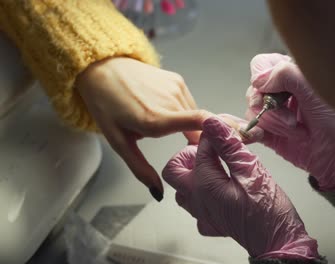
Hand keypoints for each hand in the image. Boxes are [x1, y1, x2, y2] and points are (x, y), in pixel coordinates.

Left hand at [76, 57, 209, 198]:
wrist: (102, 68)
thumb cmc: (107, 106)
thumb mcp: (119, 142)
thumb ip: (140, 169)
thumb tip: (158, 193)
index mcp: (155, 119)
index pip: (200, 122)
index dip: (219, 134)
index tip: (227, 148)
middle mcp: (170, 100)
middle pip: (199, 128)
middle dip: (197, 142)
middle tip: (183, 151)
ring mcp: (176, 87)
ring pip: (195, 117)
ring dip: (188, 127)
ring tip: (164, 126)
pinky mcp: (178, 80)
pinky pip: (189, 103)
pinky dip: (183, 112)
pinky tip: (165, 111)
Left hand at [162, 117, 320, 259]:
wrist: (278, 242)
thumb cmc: (267, 211)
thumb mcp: (250, 170)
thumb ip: (229, 145)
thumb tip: (213, 123)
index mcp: (204, 184)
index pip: (200, 146)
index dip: (217, 133)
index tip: (232, 131)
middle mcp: (197, 200)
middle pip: (174, 169)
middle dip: (190, 154)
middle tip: (212, 150)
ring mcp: (202, 214)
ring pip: (182, 188)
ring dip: (194, 174)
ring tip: (216, 168)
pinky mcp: (212, 223)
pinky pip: (196, 206)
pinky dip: (203, 194)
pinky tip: (221, 190)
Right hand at [246, 53, 334, 190]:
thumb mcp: (317, 91)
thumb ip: (287, 76)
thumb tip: (258, 80)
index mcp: (294, 75)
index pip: (263, 65)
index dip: (262, 78)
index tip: (271, 92)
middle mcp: (282, 92)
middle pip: (254, 91)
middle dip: (271, 108)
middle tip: (292, 120)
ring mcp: (275, 114)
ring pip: (253, 112)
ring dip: (273, 124)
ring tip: (296, 133)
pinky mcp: (271, 135)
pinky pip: (250, 129)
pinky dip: (250, 131)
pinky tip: (256, 135)